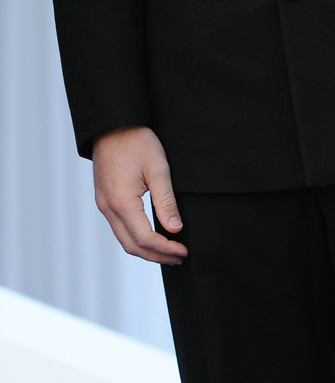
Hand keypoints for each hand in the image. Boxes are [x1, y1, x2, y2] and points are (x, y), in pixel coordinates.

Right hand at [93, 126, 187, 265]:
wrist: (113, 125)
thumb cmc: (136, 142)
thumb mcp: (158, 169)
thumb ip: (166, 201)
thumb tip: (175, 229)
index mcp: (121, 202)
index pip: (144, 238)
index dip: (165, 249)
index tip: (184, 251)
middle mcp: (108, 208)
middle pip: (132, 246)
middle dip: (157, 256)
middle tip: (179, 257)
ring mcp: (104, 205)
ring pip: (124, 239)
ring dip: (146, 249)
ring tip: (169, 252)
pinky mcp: (105, 200)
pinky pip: (120, 228)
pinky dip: (136, 238)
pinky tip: (152, 237)